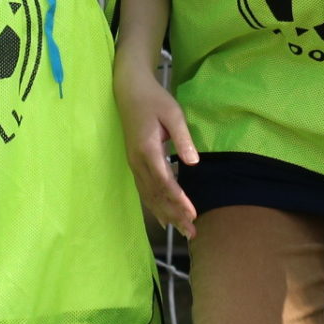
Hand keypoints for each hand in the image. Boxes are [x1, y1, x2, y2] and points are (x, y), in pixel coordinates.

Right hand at [114, 65, 198, 237]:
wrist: (130, 92)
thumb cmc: (155, 100)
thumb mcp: (173, 113)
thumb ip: (183, 138)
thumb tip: (193, 162)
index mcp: (147, 149)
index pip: (164, 181)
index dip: (178, 199)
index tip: (193, 214)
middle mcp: (138, 161)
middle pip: (156, 195)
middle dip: (174, 214)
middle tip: (192, 232)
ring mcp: (134, 164)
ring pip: (149, 196)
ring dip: (166, 215)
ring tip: (183, 231)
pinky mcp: (135, 164)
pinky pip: (145, 191)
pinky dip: (155, 207)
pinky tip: (165, 219)